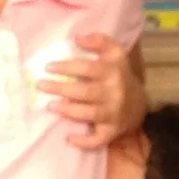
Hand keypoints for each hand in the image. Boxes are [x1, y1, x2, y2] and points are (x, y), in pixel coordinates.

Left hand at [39, 32, 141, 149]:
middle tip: (41, 86)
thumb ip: (99, 41)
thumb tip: (78, 37)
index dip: (68, 67)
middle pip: (85, 91)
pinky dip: (85, 142)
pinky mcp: (112, 130)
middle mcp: (113, 92)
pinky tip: (69, 139)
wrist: (138, 104)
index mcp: (112, 72)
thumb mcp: (115, 54)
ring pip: (89, 114)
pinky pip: (98, 139)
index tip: (49, 67)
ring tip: (50, 106)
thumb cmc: (119, 75)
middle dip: (61, 88)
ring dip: (69, 111)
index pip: (89, 68)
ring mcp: (112, 113)